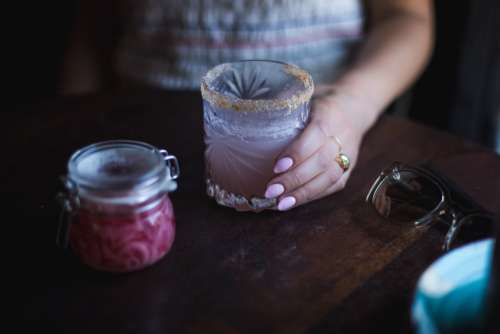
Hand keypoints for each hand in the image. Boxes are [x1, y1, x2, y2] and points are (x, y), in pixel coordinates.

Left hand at [264, 85, 375, 210]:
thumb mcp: (305, 96)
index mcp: (329, 114)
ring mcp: (348, 154)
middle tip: (271, 191)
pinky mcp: (349, 169)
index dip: (297, 153)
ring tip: (281, 204)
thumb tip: (251, 116)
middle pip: (321, 162)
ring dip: (303, 193)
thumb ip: (285, 107)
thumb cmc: (321, 101)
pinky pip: (333, 186)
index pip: (315, 136)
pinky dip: (312, 196)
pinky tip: (293, 202)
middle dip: (294, 179)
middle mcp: (342, 136)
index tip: (276, 166)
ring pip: (329, 178)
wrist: (356, 106)